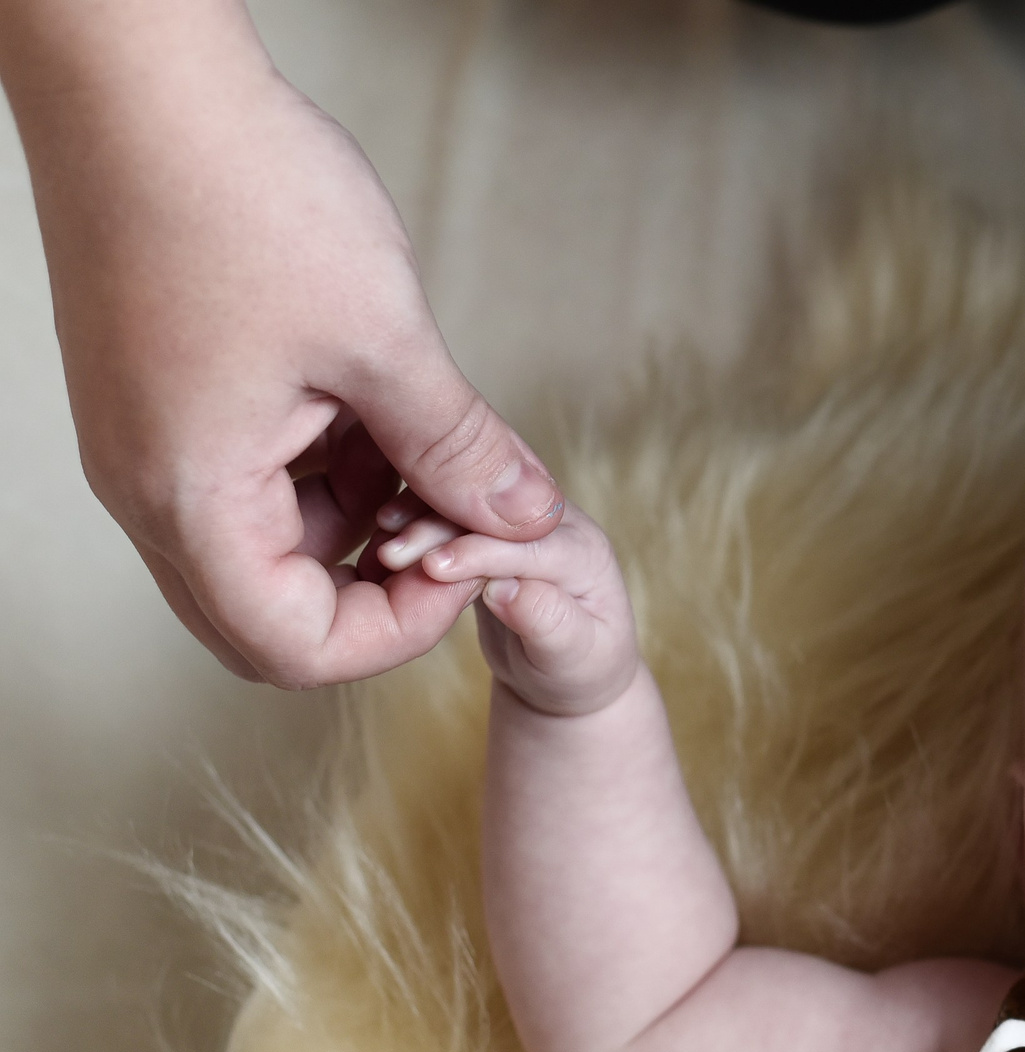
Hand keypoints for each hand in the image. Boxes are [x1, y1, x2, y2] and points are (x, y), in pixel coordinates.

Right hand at [2, 0, 562, 688]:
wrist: (139, 75)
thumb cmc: (245, 195)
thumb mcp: (386, 340)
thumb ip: (459, 447)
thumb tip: (530, 516)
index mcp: (189, 497)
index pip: (292, 649)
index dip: (398, 631)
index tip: (468, 561)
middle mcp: (151, 488)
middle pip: (272, 611)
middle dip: (380, 581)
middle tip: (456, 513)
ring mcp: (152, 441)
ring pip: (271, 538)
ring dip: (363, 512)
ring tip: (430, 436)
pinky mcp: (167, 395)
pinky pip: (254, 474)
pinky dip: (330, 461)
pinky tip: (386, 399)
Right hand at [378, 500, 637, 716]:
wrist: (566, 670)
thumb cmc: (576, 670)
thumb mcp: (571, 658)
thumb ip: (546, 621)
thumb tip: (505, 589)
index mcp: (584, 554)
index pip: (530, 543)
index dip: (482, 552)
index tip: (434, 566)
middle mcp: (555, 525)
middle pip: (493, 511)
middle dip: (441, 529)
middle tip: (391, 556)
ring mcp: (519, 521)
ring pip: (466, 504)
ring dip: (420, 519)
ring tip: (381, 546)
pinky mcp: (489, 527)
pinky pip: (449, 512)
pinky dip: (415, 521)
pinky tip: (381, 534)